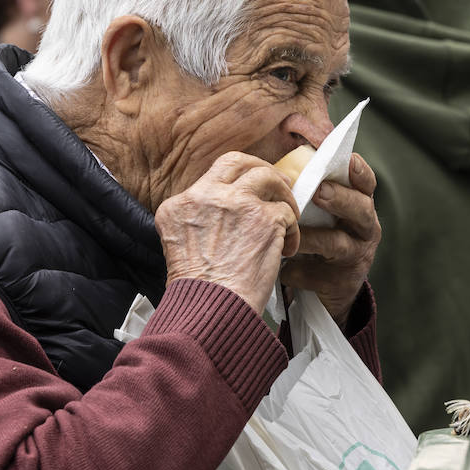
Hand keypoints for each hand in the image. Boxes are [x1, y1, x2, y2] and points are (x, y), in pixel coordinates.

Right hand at [157, 152, 299, 314]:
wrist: (211, 308)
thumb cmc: (198, 291)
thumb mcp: (177, 246)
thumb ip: (196, 221)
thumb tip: (223, 217)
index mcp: (179, 205)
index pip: (211, 177)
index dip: (233, 182)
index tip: (245, 192)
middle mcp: (205, 196)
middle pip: (237, 161)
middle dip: (259, 167)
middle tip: (275, 182)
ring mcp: (237, 203)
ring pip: (268, 177)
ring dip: (282, 194)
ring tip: (289, 215)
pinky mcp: (265, 217)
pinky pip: (286, 212)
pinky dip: (292, 231)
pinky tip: (286, 249)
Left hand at [279, 154, 379, 325]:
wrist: (324, 293)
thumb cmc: (316, 241)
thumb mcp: (319, 217)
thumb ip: (310, 195)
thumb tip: (278, 169)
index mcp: (360, 207)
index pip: (366, 184)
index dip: (359, 171)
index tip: (348, 159)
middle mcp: (365, 230)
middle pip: (361, 210)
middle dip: (340, 199)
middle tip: (319, 192)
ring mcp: (357, 257)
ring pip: (338, 244)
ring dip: (312, 237)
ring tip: (292, 233)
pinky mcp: (342, 283)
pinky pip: (318, 275)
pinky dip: (297, 271)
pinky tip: (282, 270)